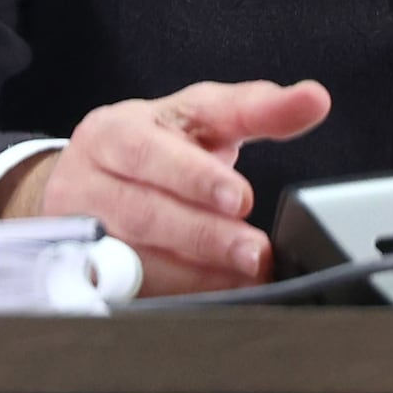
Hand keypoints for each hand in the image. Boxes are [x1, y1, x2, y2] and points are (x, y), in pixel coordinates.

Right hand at [0, 77, 335, 292]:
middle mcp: (85, 181)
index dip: (192, 178)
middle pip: (142, 212)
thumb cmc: (156, 143)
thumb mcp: (199, 115)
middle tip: (255, 251)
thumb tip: (314, 99)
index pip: (147, 152)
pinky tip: (216, 293)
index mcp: (112, 133)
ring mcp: (78, 231)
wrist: (90, 179)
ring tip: (245, 276)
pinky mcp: (85, 270)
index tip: (240, 199)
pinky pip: (129, 290)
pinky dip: (178, 293)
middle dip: (204, 235)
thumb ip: (256, 108)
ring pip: (133, 258)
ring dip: (195, 273)